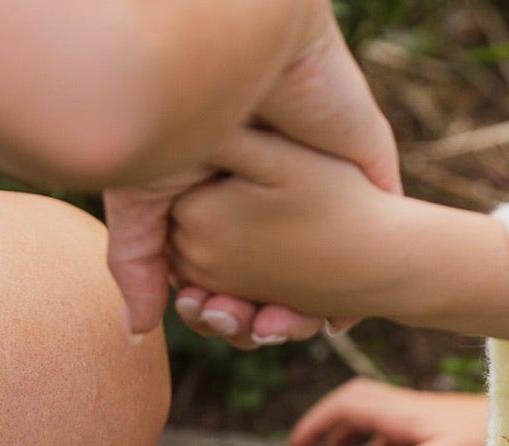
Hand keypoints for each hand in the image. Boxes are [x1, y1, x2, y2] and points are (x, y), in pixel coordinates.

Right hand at [104, 0, 399, 338]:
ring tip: (274, 327)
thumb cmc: (180, 111)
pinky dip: (353, 298)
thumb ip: (137, 260)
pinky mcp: (371, 178)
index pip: (222, 275)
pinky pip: (370, 255)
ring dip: (297, 319)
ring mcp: (325, 190)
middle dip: (252, 319)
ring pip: (320, 282)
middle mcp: (275, 198)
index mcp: (224, 196)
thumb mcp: (143, 195)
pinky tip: (333, 322)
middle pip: (269, 287)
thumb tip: (138, 329)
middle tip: (237, 327)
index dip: (213, 306)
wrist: (242, 54)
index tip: (202, 318)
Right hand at [291, 379, 490, 445]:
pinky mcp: (436, 425)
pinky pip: (392, 428)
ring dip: (348, 430)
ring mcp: (421, 415)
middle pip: (353, 403)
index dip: (315, 422)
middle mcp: (405, 407)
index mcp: (399, 412)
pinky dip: (374, 440)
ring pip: (372, 415)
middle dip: (326, 422)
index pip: (343, 405)